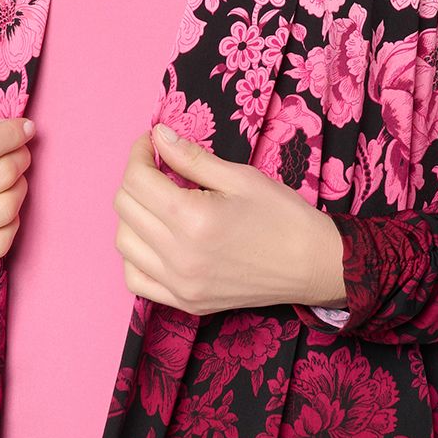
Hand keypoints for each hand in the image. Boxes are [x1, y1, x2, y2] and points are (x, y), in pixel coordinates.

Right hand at [0, 116, 35, 278]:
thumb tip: (9, 129)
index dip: (10, 135)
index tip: (24, 128)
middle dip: (19, 158)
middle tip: (19, 151)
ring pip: (5, 211)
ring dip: (19, 187)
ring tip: (12, 178)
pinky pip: (0, 244)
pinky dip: (11, 221)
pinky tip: (3, 207)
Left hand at [112, 124, 345, 316]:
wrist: (313, 264)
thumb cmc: (283, 216)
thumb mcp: (240, 176)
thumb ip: (192, 157)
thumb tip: (158, 135)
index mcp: (193, 218)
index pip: (137, 179)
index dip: (139, 153)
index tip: (153, 142)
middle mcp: (179, 255)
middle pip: (125, 208)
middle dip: (136, 179)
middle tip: (159, 167)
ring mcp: (180, 284)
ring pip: (124, 243)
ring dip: (133, 215)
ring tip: (158, 202)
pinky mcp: (185, 302)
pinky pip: (136, 280)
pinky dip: (135, 256)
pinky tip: (155, 240)